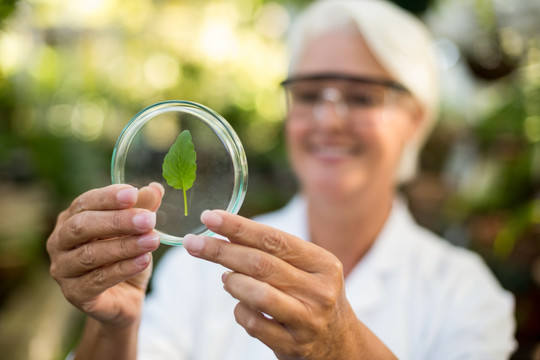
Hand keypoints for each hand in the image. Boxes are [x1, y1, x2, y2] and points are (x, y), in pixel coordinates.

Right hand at [46, 183, 163, 327]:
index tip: (133, 193)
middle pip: (82, 226)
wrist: (125, 296)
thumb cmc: (126, 255)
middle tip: (148, 219)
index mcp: (71, 218)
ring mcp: (63, 270)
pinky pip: (98, 280)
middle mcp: (59, 242)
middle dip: (117, 221)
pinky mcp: (75, 294)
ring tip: (152, 240)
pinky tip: (144, 260)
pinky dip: (123, 269)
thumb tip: (155, 188)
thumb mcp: (137, 230)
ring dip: (124, 246)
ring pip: (90, 254)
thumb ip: (142, 209)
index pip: (85, 202)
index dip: (108, 197)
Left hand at [183, 210, 392, 359]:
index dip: (239, 227)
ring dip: (232, 282)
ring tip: (224, 278)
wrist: (339, 345)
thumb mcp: (306, 269)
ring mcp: (307, 320)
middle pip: (260, 264)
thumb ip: (273, 252)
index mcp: (323, 263)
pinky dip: (239, 311)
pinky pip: (254, 324)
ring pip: (257, 294)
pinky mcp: (293, 345)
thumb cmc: (314, 296)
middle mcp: (319, 290)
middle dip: (221, 251)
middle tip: (193, 243)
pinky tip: (240, 305)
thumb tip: (227, 232)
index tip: (209, 217)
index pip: (274, 239)